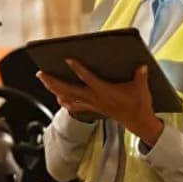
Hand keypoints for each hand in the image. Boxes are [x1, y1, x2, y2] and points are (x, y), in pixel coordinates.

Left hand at [36, 60, 164, 145]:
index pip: (88, 78)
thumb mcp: (141, 88)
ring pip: (68, 97)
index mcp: (104, 91)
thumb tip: (141, 65)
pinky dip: (65, 101)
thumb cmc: (138, 103)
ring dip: (54, 89)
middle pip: (68, 90)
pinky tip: (58, 97)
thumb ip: (140, 76)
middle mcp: (94, 98)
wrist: (138, 121)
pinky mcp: (92, 108)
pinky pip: (74, 106)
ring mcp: (92, 104)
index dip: (78, 69)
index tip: (67, 60)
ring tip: (44, 80)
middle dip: (53, 82)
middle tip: (40, 73)